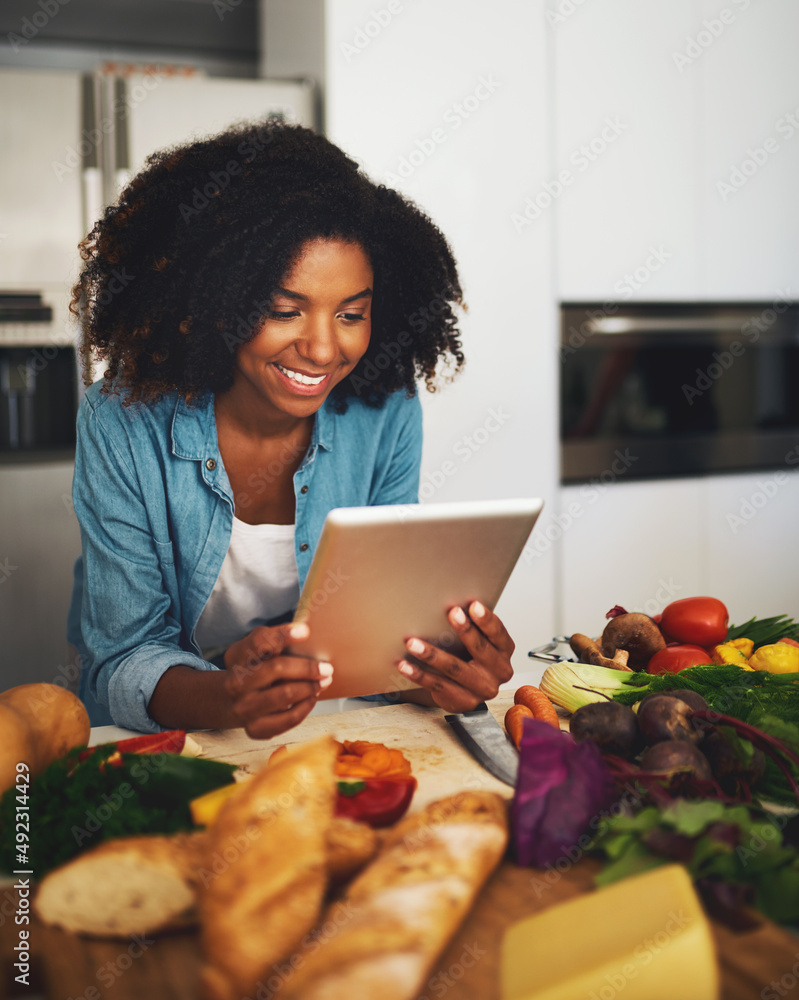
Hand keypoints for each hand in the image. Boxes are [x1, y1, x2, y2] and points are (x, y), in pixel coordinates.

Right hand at [223, 622, 332, 738]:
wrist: (231, 701)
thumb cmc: (254, 669)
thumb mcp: (257, 648)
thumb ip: (275, 638)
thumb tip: (305, 631)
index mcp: (237, 656)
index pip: (259, 641)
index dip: (283, 634)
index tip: (305, 631)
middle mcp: (235, 682)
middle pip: (276, 668)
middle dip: (307, 667)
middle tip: (327, 668)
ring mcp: (243, 707)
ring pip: (284, 695)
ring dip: (310, 688)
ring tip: (323, 682)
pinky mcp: (255, 728)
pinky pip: (288, 719)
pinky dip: (305, 707)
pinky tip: (311, 698)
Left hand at [396, 601, 514, 712]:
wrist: (467, 689)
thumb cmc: (472, 656)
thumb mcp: (480, 639)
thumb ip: (474, 625)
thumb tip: (453, 604)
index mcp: (505, 651)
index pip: (498, 633)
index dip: (486, 619)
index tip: (473, 605)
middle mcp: (499, 671)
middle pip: (480, 649)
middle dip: (465, 630)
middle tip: (451, 613)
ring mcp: (482, 689)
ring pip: (455, 669)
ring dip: (432, 654)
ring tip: (413, 642)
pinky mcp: (463, 701)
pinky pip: (438, 686)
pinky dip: (419, 674)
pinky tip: (404, 665)